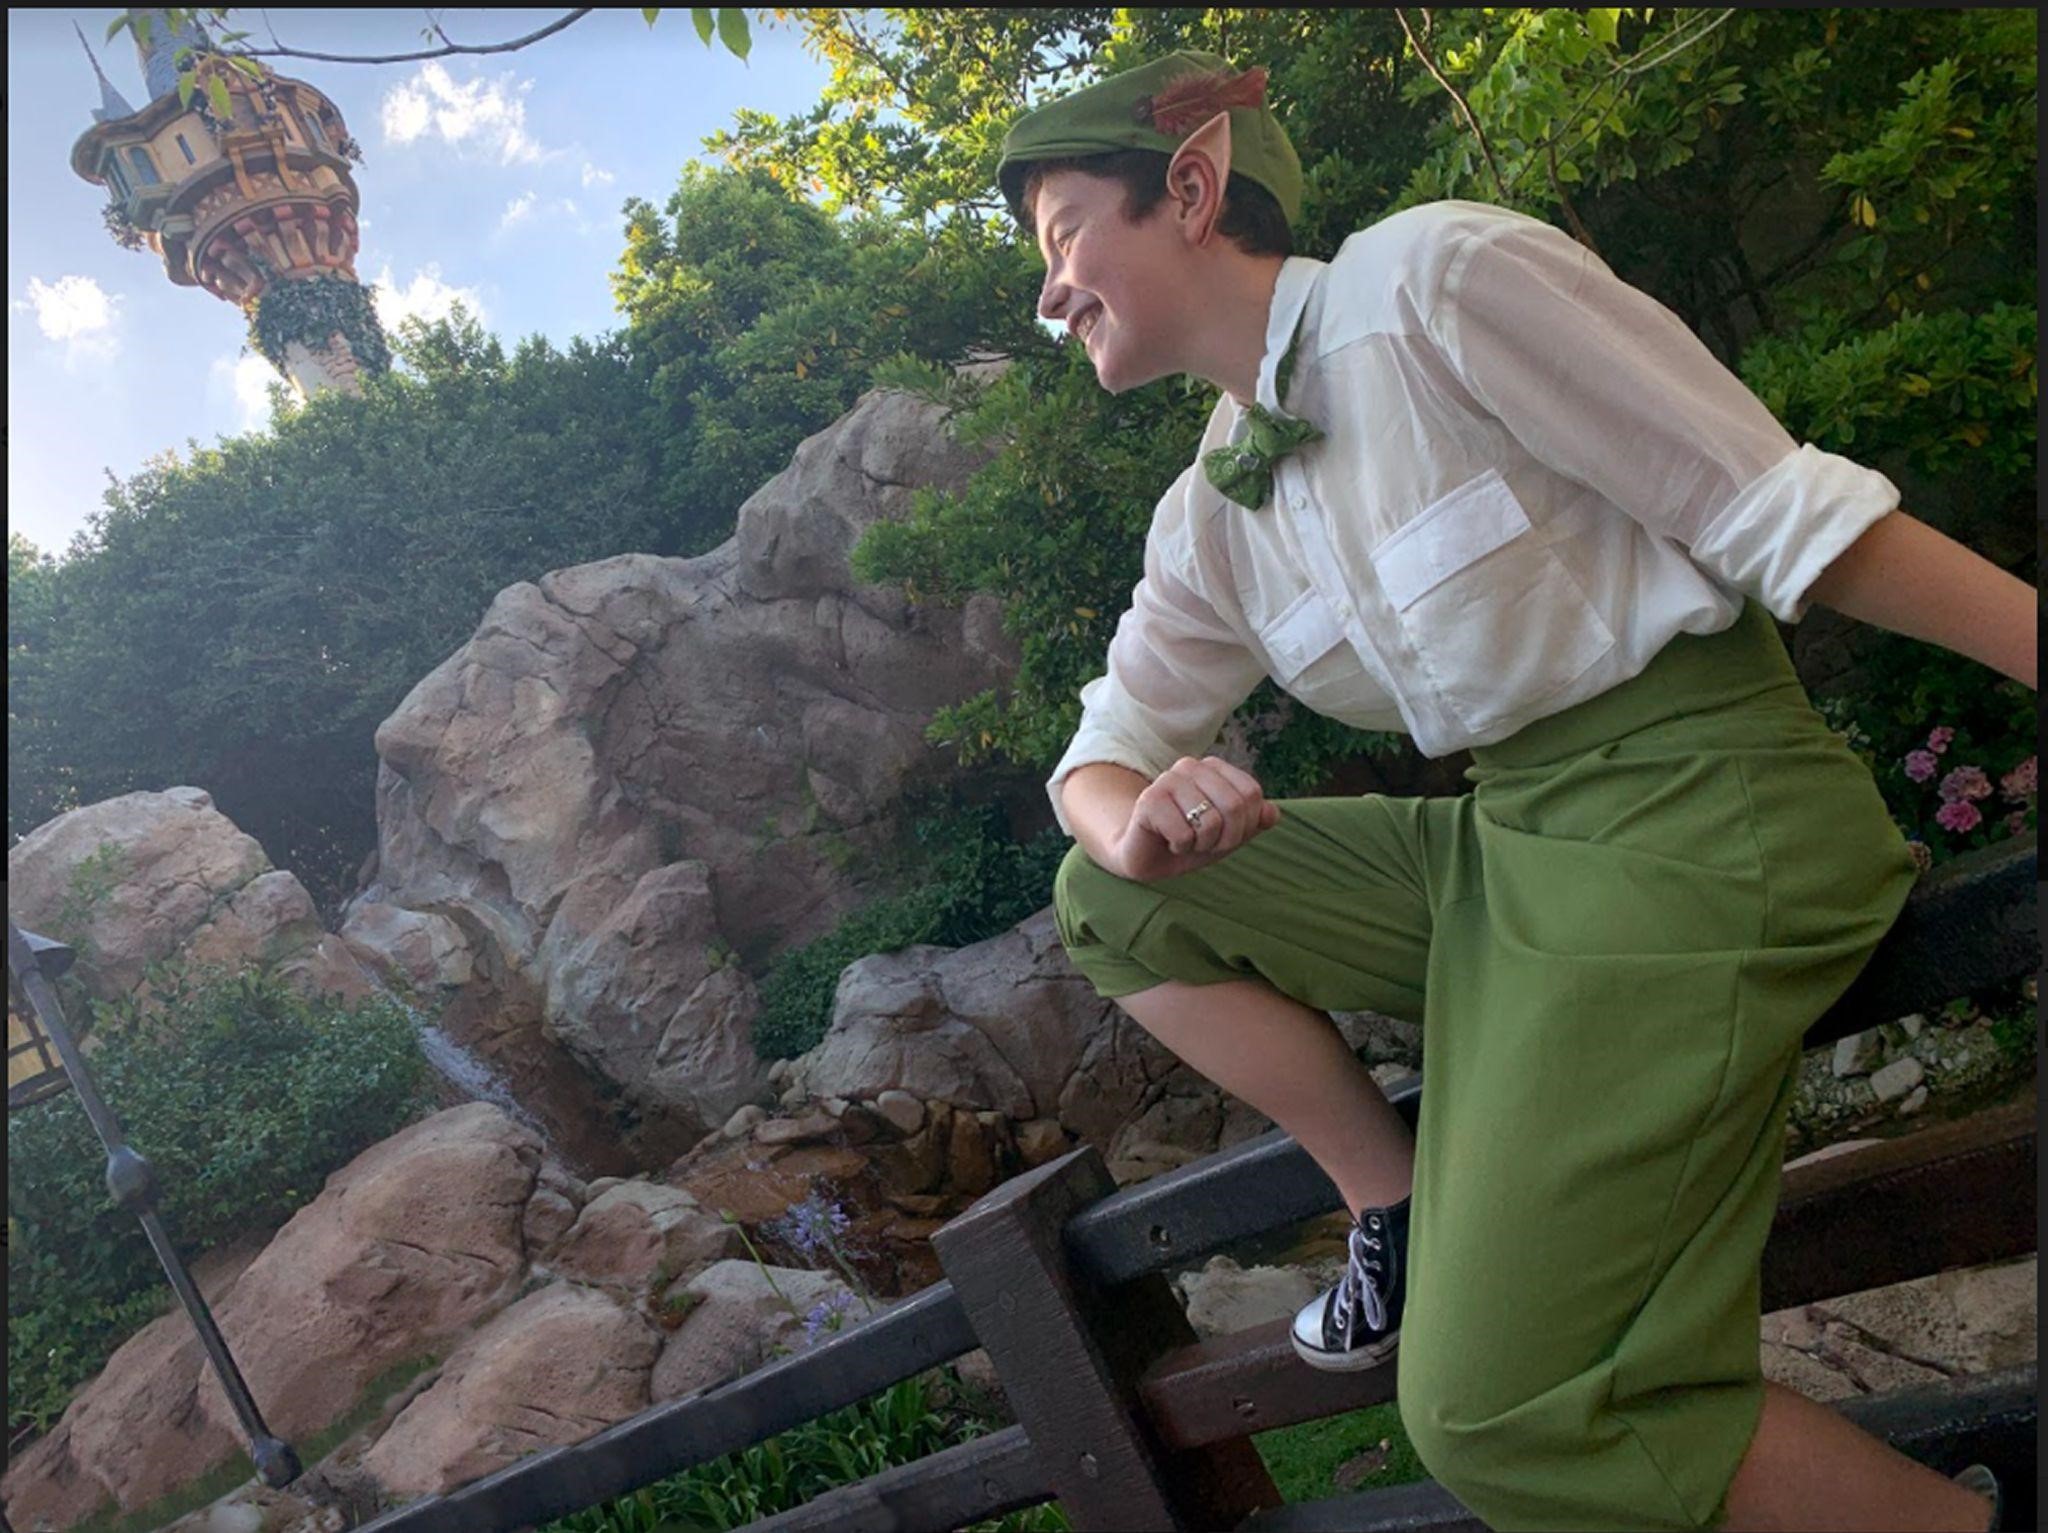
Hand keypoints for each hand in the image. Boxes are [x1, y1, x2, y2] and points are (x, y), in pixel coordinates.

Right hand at [1110, 755, 1281, 882]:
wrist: (1147, 857)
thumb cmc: (1191, 840)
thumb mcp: (1229, 834)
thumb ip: (1254, 821)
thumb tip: (1272, 813)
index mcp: (1214, 768)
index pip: (1252, 794)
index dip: (1246, 826)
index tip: (1225, 835)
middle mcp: (1191, 766)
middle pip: (1235, 806)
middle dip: (1226, 839)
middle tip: (1205, 843)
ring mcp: (1168, 779)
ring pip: (1210, 822)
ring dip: (1201, 845)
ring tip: (1185, 840)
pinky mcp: (1149, 799)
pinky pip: (1184, 834)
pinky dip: (1180, 847)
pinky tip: (1168, 841)